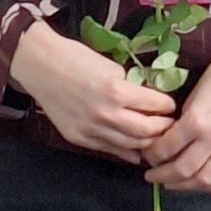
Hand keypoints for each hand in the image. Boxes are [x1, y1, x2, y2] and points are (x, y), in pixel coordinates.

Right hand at [9, 24, 177, 161]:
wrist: (40, 66)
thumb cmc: (76, 58)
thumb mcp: (111, 66)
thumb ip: (130, 86)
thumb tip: (149, 100)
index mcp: (117, 91)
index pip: (155, 105)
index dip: (167, 106)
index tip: (171, 105)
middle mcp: (106, 114)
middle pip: (148, 131)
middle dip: (163, 128)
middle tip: (169, 124)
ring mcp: (92, 130)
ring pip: (131, 146)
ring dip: (147, 143)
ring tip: (156, 137)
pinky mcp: (79, 139)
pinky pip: (110, 150)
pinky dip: (127, 152)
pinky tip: (137, 151)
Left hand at [143, 42, 210, 193]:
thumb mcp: (194, 94)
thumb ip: (182, 121)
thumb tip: (167, 143)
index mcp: (197, 120)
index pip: (166, 149)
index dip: (152, 156)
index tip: (147, 156)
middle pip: (183, 169)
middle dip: (162, 176)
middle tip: (152, 176)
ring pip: (204, 179)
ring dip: (184, 185)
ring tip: (171, 183)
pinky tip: (199, 183)